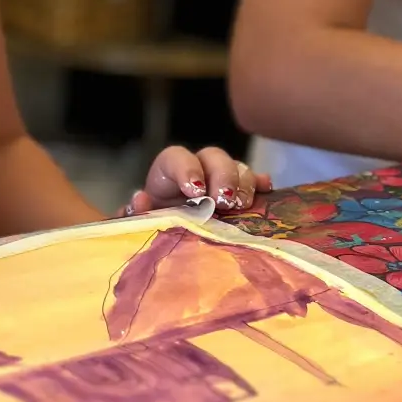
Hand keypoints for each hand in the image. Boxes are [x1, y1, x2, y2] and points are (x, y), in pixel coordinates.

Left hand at [125, 146, 267, 218]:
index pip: (177, 157)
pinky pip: (255, 184)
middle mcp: (198, 171)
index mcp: (169, 174)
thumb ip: (134, 213)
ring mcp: (222, 182)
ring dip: (243, 183)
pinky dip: (262, 185)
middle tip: (223, 201)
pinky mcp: (240, 196)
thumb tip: (139, 201)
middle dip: (222, 175)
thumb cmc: (152, 228)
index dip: (188, 169)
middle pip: (214, 157)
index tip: (195, 190)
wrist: (169, 244)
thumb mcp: (139, 222)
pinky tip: (267, 191)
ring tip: (242, 205)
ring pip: (238, 168)